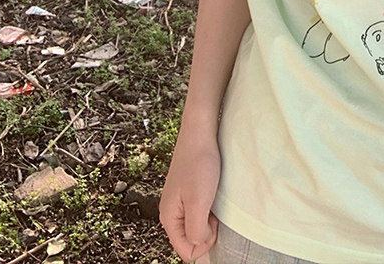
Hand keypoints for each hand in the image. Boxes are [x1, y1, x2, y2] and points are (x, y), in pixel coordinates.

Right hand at [159, 128, 220, 262]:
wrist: (200, 132)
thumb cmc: (199, 163)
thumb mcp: (198, 202)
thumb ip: (195, 229)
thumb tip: (198, 245)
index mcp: (169, 218)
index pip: (186, 250)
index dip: (204, 243)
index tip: (213, 222)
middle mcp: (171, 212)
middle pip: (191, 239)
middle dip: (207, 231)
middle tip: (215, 210)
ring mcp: (179, 201)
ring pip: (196, 225)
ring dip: (209, 219)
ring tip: (214, 200)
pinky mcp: (189, 191)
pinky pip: (199, 211)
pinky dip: (209, 208)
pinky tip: (214, 193)